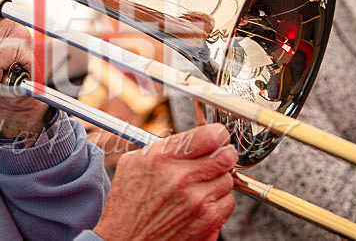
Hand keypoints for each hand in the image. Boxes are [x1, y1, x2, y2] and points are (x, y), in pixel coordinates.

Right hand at [93, 124, 236, 240]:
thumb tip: (191, 138)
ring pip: (228, 179)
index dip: (218, 134)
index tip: (218, 137)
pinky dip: (219, 202)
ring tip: (199, 187)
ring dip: (218, 181)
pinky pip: (228, 202)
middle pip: (225, 156)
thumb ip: (162, 147)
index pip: (209, 136)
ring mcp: (196, 200)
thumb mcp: (133, 164)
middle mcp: (180, 177)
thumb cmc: (127, 205)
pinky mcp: (207, 221)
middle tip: (218, 158)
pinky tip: (201, 204)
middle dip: (223, 155)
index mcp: (162, 158)